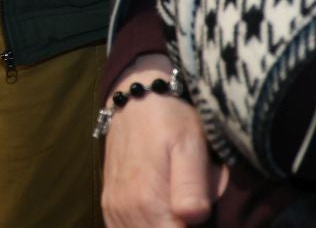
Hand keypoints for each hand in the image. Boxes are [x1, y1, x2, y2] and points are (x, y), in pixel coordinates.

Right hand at [102, 56, 226, 226]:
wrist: (137, 99)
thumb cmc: (170, 121)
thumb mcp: (190, 146)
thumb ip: (191, 186)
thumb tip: (193, 219)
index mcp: (148, 201)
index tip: (205, 220)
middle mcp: (126, 209)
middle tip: (193, 211)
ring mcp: (115, 208)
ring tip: (178, 213)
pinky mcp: (110, 204)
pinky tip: (159, 217)